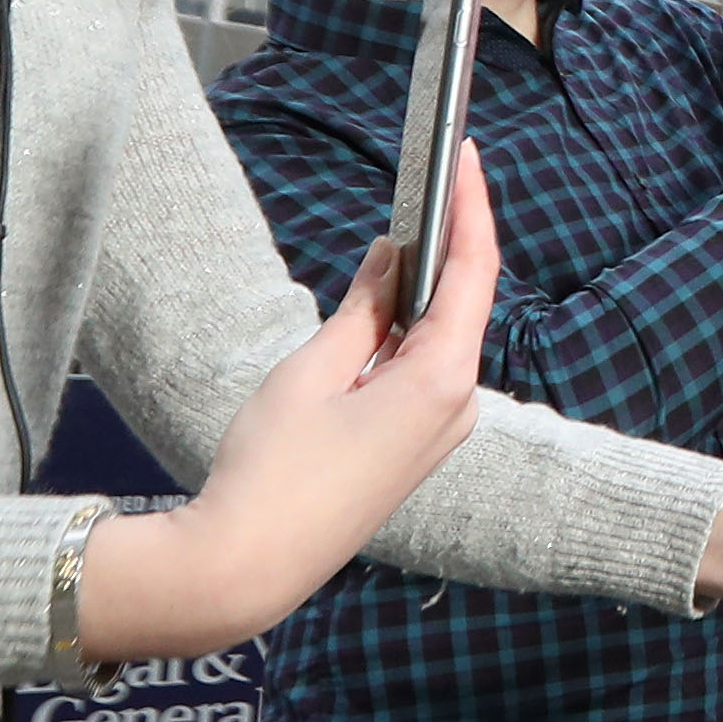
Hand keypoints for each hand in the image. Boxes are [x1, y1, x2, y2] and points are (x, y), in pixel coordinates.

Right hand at [84, 146, 501, 660]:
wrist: (249, 565)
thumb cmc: (271, 469)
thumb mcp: (312, 370)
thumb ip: (362, 308)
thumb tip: (392, 256)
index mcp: (440, 381)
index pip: (473, 272)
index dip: (471, 207)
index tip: (466, 156)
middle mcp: (456, 408)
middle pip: (465, 302)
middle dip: (452, 238)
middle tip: (439, 175)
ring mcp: (439, 433)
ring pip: (444, 336)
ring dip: (428, 284)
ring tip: (414, 221)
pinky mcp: (414, 449)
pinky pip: (424, 370)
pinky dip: (411, 327)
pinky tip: (391, 296)